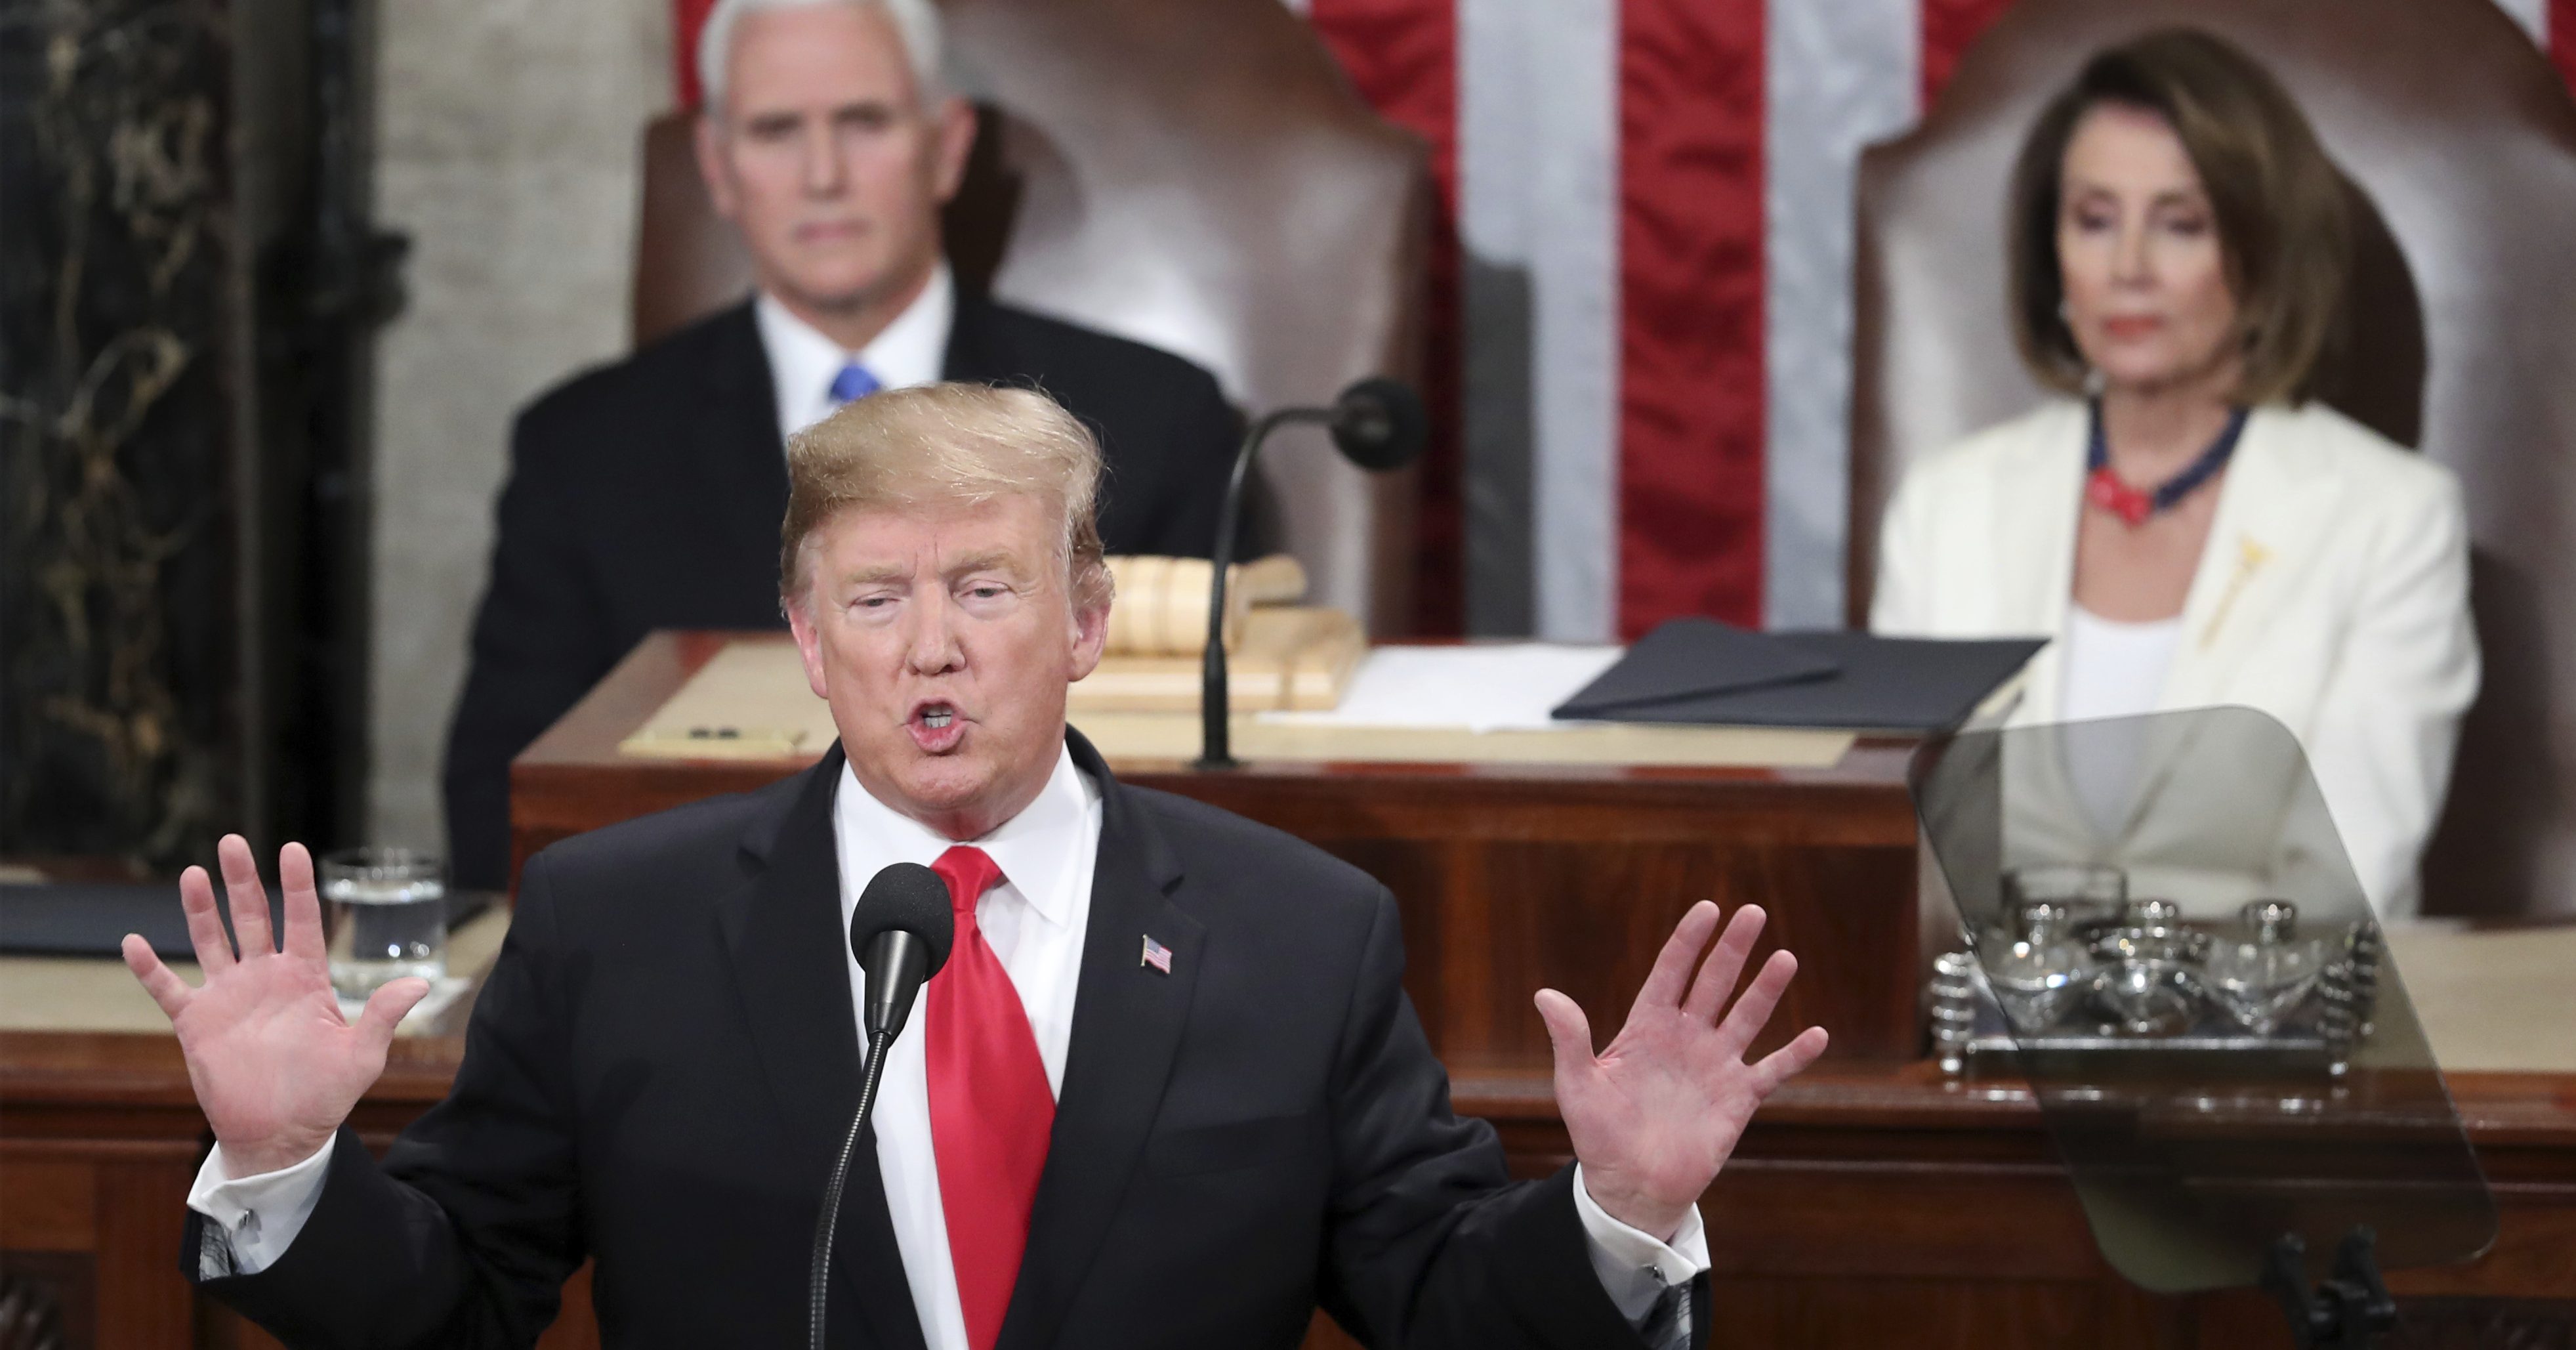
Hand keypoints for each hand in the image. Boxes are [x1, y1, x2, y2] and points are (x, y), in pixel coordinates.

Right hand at [122, 836, 429, 1177]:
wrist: (282, 1135)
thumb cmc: (326, 1096)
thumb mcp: (362, 1056)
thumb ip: (382, 1014)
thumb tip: (420, 982)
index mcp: (306, 979)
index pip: (302, 920)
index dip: (297, 885)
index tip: (293, 847)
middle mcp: (265, 978)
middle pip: (253, 918)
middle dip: (243, 881)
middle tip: (233, 841)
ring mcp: (229, 997)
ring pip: (211, 941)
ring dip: (201, 909)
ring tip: (193, 873)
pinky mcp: (196, 1023)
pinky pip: (168, 990)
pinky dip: (150, 968)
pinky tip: (133, 942)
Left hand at [1536, 901, 1828, 1241]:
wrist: (1631, 1186)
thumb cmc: (1599, 1135)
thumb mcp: (1577, 1085)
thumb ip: (1569, 1039)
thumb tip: (1544, 994)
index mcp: (1647, 1027)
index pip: (1671, 972)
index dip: (1688, 941)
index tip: (1707, 909)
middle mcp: (1686, 1037)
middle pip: (1714, 983)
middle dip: (1732, 948)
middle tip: (1753, 912)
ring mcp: (1715, 1065)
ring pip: (1747, 1017)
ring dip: (1766, 989)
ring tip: (1785, 958)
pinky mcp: (1738, 1098)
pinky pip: (1772, 1071)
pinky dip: (1794, 1055)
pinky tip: (1817, 1034)